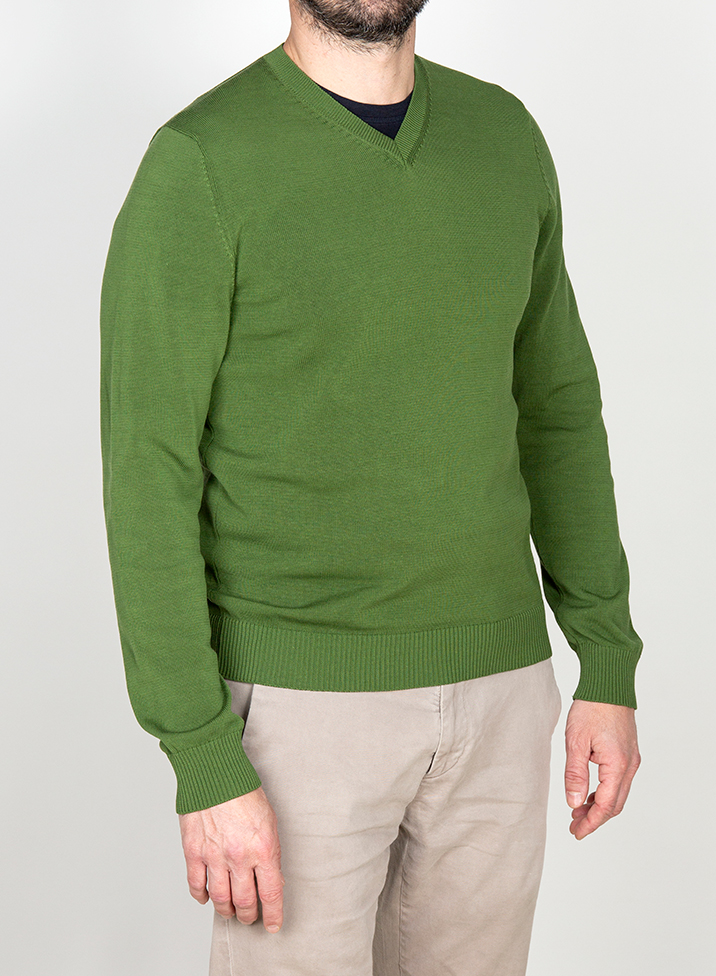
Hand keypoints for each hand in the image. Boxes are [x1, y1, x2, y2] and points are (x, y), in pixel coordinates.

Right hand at [178, 786, 284, 931]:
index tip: (273, 924)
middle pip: (244, 902)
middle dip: (248, 915)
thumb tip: (271, 876)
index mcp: (263, 848)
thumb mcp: (269, 820)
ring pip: (220, 899)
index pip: (271, 893)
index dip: (273, 914)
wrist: (214, 771)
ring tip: (230, 911)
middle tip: (250, 917)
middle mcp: (239, 857)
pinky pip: (196, 885)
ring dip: (226, 910)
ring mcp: (214, 856)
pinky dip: (201, 896)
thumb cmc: (243, 790)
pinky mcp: (193, 851)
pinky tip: (206, 897)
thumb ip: (269, 850)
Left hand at [564, 699, 640, 839]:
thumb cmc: (591, 708)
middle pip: (615, 804)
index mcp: (617, 765)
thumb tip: (574, 803)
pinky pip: (619, 780)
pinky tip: (589, 793)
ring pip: (618, 793)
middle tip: (575, 826)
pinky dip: (605, 791)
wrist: (608, 684)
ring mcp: (631, 758)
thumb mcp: (575, 742)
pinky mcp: (628, 752)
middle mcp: (629, 765)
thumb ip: (575, 775)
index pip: (606, 805)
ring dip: (600, 805)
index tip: (577, 832)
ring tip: (578, 811)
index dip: (591, 823)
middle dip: (595, 818)